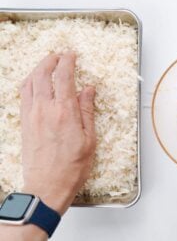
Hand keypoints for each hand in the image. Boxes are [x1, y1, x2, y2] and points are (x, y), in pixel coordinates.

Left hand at [20, 52, 95, 214]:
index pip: (64, 77)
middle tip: (59, 55)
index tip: (72, 55)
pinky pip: (23, 95)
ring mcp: (32, 116)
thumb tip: (88, 90)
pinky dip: (29, 82)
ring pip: (30, 82)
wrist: (47, 186)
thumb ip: (87, 111)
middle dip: (50, 60)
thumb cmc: (72, 167)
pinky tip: (34, 82)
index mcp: (65, 112)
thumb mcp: (89, 139)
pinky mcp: (24, 123)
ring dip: (38, 69)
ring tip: (46, 64)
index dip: (67, 62)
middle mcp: (45, 110)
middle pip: (43, 74)